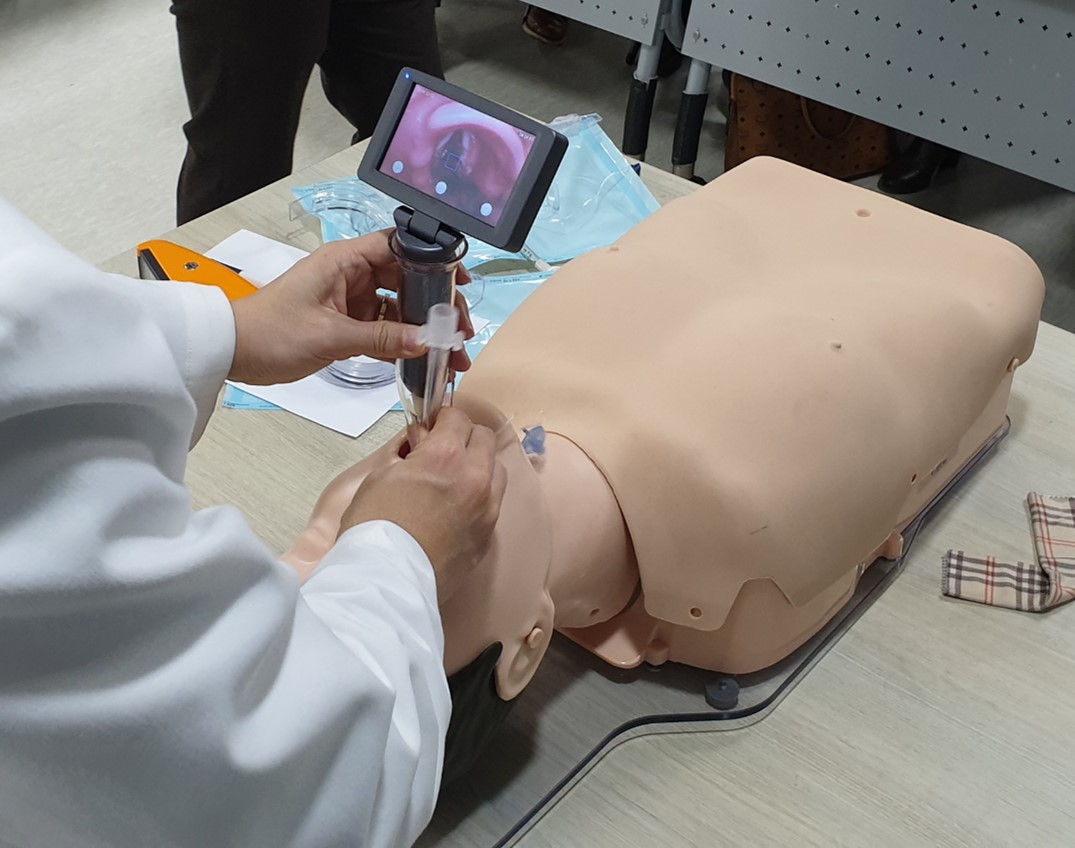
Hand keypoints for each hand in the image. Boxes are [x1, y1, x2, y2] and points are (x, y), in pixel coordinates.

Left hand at [228, 231, 473, 384]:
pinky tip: (423, 359)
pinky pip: (385, 329)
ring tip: (449, 353)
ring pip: (400, 309)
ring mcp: (351, 300)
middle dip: (436, 306)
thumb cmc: (271, 331)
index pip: (400, 248)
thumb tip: (426, 341)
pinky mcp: (347, 324)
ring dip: (424, 330)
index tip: (459, 282)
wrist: (233, 352)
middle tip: (459, 331)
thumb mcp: (331, 335)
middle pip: (408, 281)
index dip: (434, 261)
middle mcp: (352, 275)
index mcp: (345, 260)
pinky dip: (402, 343)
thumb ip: (382, 338)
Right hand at [339, 407, 506, 603]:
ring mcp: (487, 508)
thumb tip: (422, 443)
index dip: (442, 419)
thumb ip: (409, 454)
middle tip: (442, 449)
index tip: (431, 427)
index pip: (457, 418)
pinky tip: (457, 507)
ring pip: (497, 470)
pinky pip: (493, 503)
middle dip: (464, 437)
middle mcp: (476, 477)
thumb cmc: (375, 525)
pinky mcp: (489, 535)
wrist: (387, 580)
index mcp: (447, 456)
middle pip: (485, 439)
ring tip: (454, 479)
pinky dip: (480, 496)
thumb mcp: (381, 476)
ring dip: (479, 466)